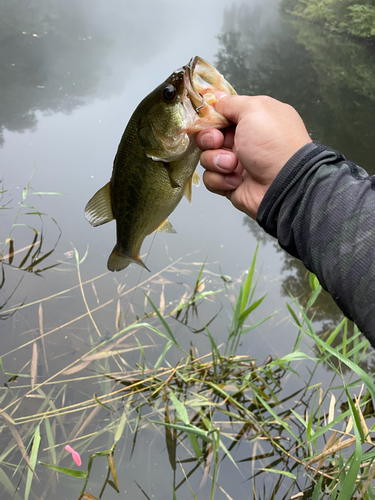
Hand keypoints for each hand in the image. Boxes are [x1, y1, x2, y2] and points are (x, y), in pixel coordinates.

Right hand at [197, 95, 311, 218]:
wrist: (283, 184)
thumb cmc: (274, 144)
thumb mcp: (254, 109)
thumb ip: (232, 102)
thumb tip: (218, 98)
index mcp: (253, 121)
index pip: (222, 115)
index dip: (211, 117)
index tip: (209, 119)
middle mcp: (244, 141)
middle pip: (210, 136)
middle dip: (209, 138)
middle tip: (219, 142)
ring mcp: (236, 164)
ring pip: (207, 158)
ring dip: (216, 160)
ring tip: (234, 165)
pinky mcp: (229, 184)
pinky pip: (210, 179)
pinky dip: (220, 179)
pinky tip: (236, 180)